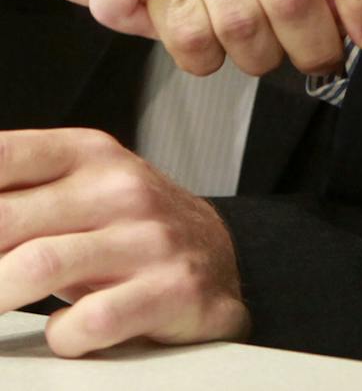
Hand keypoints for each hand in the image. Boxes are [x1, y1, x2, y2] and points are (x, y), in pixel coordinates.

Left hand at [0, 128, 248, 355]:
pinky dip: (63, 335)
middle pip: (5, 218)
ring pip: (37, 266)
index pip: (2, 155)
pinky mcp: (170, 290)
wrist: (213, 257)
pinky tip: (66, 331)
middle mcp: (120, 186)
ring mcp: (147, 238)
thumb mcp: (76, 190)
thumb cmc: (124, 227)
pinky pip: (90, 322)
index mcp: (88, 153)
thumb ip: (16, 192)